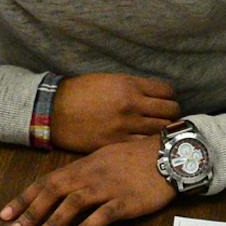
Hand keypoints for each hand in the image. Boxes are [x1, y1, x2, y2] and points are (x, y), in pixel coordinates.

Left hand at [0, 136, 174, 225]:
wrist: (169, 154)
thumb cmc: (136, 157)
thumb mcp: (103, 158)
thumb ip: (82, 173)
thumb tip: (63, 188)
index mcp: (82, 166)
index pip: (46, 182)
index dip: (24, 199)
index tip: (5, 214)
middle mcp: (89, 176)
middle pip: (52, 194)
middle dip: (29, 214)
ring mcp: (107, 188)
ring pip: (72, 205)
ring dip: (51, 224)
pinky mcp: (125, 202)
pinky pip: (102, 216)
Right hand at [47, 73, 181, 152]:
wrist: (54, 111)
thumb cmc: (79, 93)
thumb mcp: (108, 80)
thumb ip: (132, 87)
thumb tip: (152, 96)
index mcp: (130, 85)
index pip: (167, 91)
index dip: (169, 98)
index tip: (164, 103)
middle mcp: (132, 104)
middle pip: (170, 111)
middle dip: (171, 115)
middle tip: (165, 120)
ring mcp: (125, 125)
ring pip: (161, 130)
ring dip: (162, 132)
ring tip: (157, 134)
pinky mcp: (115, 143)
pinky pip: (143, 145)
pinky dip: (146, 145)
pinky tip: (143, 145)